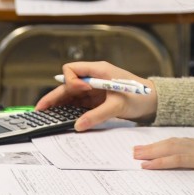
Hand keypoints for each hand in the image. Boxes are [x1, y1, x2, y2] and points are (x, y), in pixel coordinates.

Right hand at [35, 60, 157, 130]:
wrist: (153, 103)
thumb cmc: (139, 97)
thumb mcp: (118, 105)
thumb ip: (97, 115)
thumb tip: (78, 125)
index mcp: (98, 71)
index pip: (72, 69)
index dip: (71, 81)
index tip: (80, 91)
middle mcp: (93, 78)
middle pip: (67, 84)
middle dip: (55, 96)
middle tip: (40, 109)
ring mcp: (94, 90)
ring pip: (71, 95)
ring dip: (60, 105)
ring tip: (46, 116)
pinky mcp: (96, 100)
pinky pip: (79, 104)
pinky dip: (70, 111)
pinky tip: (62, 119)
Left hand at [133, 130, 193, 180]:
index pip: (183, 143)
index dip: (167, 144)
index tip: (155, 146)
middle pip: (171, 143)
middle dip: (152, 147)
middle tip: (135, 149)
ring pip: (169, 149)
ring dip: (150, 153)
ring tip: (135, 155)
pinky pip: (175, 160)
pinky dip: (160, 162)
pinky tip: (148, 165)